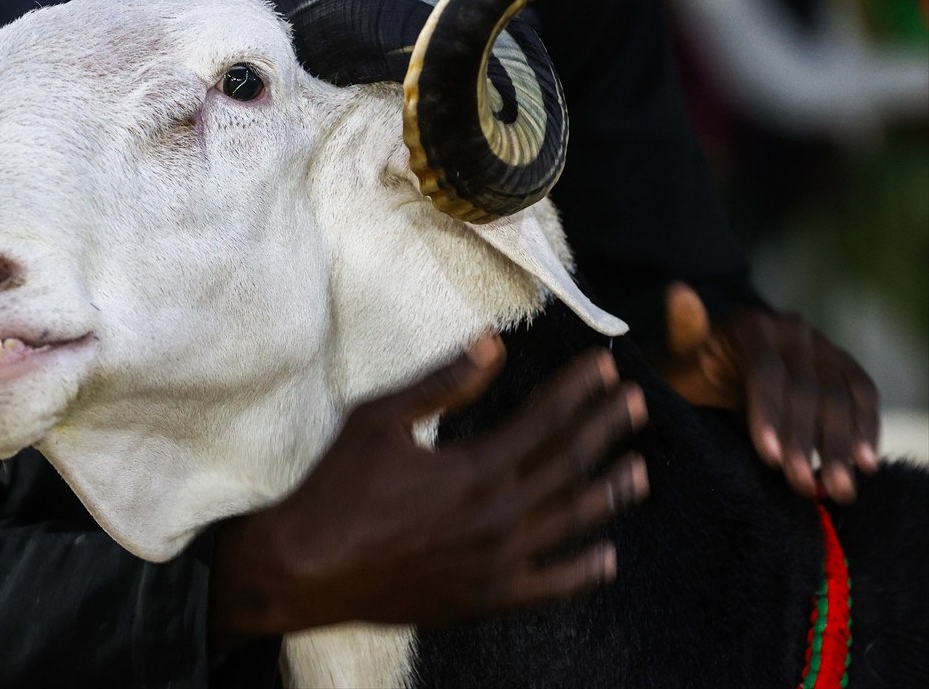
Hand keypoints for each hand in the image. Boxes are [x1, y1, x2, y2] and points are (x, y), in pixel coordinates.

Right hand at [211, 336, 647, 645]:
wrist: (304, 569)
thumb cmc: (336, 488)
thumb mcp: (379, 419)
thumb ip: (442, 382)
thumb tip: (494, 344)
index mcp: (474, 468)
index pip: (548, 420)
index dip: (581, 390)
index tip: (607, 367)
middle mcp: (498, 516)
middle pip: (571, 465)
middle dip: (607, 430)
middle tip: (636, 404)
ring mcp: (496, 564)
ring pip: (571, 522)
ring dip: (610, 493)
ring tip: (640, 471)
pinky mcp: (483, 600)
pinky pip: (549, 587)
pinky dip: (582, 572)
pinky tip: (607, 557)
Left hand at [660, 283, 879, 502]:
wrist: (714, 364)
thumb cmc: (690, 366)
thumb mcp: (677, 353)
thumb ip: (683, 328)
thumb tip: (678, 291)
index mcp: (751, 326)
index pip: (765, 372)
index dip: (769, 415)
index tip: (770, 458)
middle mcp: (792, 330)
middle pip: (807, 388)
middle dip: (806, 441)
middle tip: (804, 484)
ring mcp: (821, 346)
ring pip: (840, 396)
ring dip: (842, 445)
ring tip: (839, 489)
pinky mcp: (840, 365)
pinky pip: (862, 393)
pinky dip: (866, 428)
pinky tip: (866, 463)